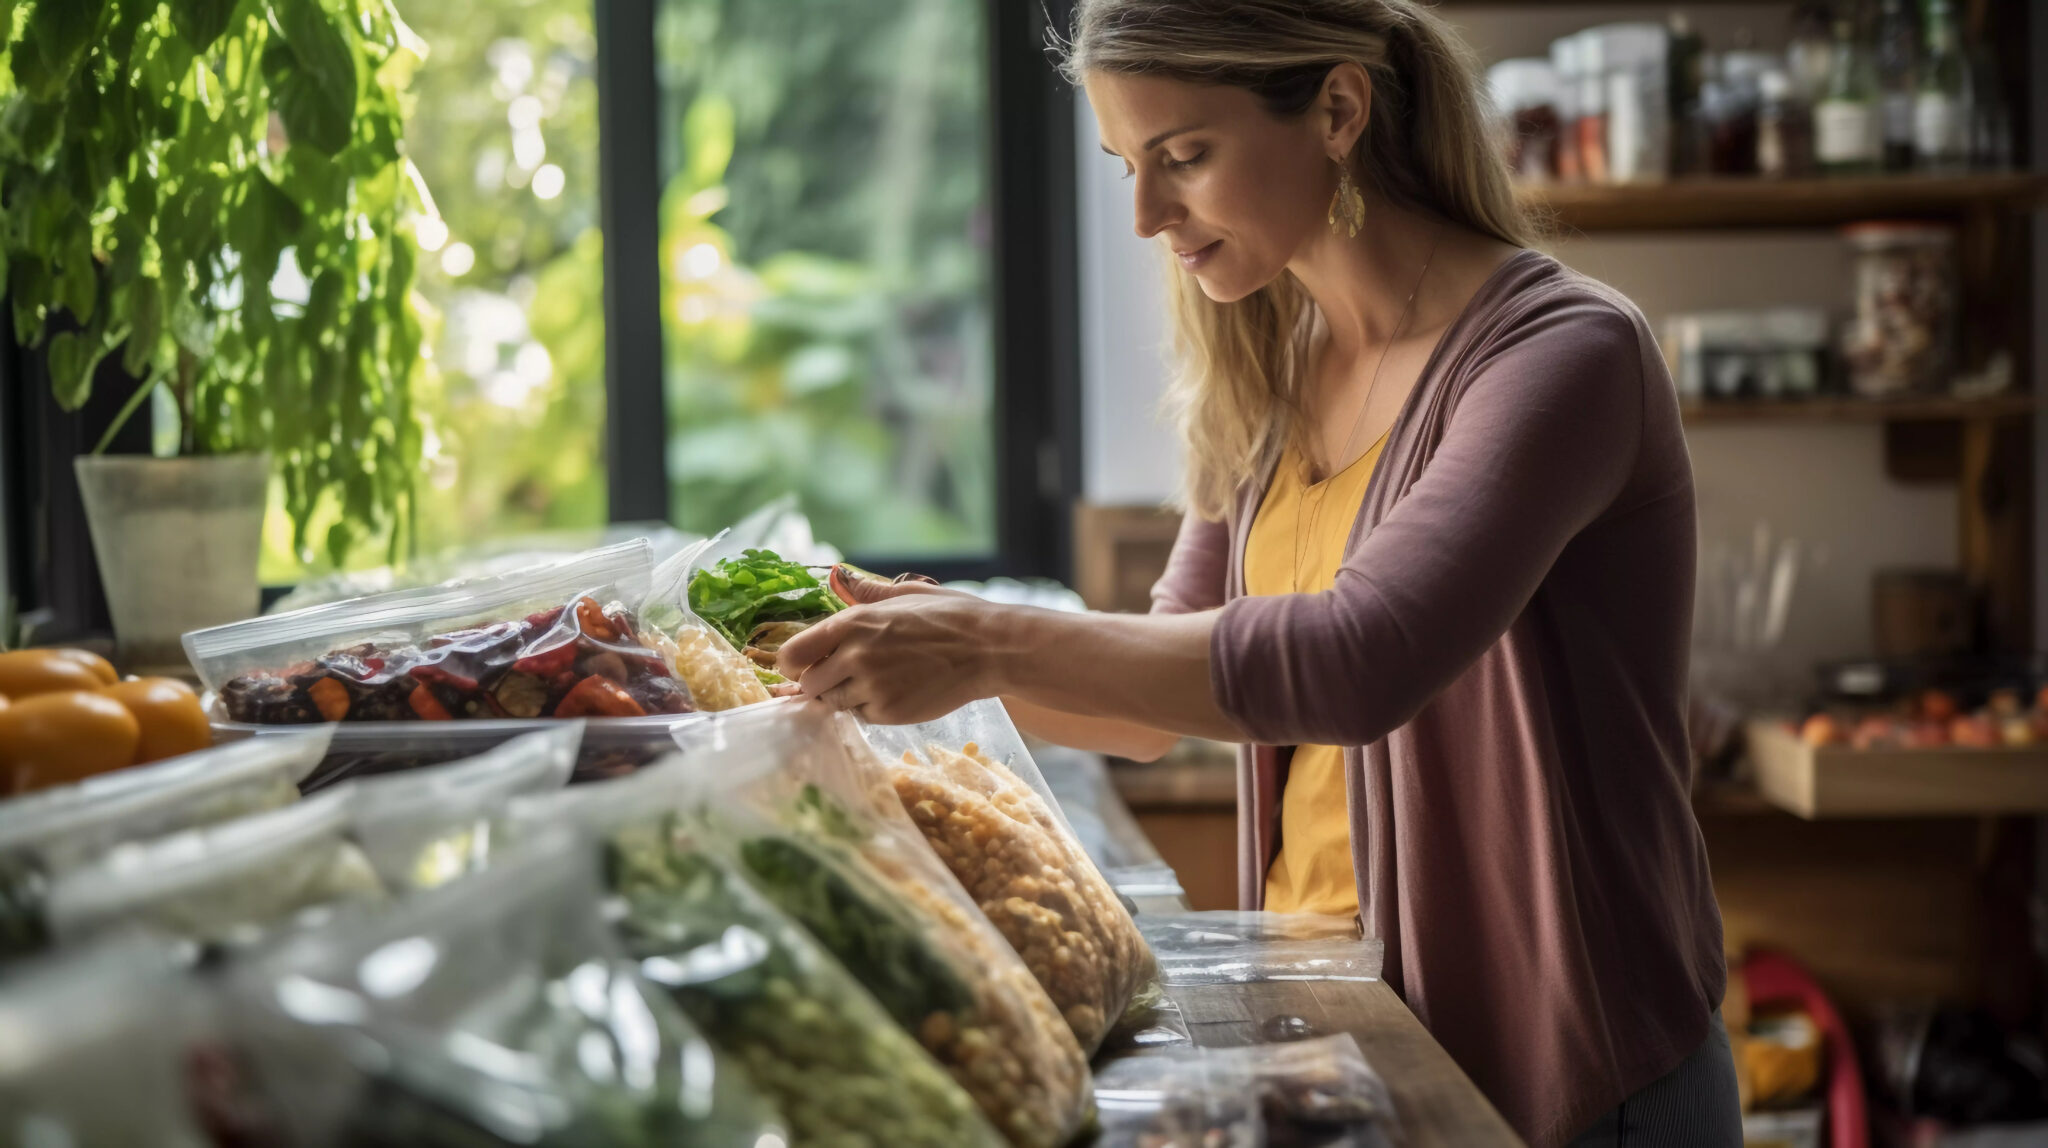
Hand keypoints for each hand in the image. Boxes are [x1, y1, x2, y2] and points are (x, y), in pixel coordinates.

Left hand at [775, 567, 1013, 724]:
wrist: (989, 649)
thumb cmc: (951, 617)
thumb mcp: (906, 594)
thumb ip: (866, 592)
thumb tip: (838, 576)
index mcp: (853, 623)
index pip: (793, 654)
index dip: (792, 664)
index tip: (801, 665)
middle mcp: (855, 656)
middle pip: (807, 684)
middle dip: (818, 682)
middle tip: (840, 676)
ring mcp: (871, 688)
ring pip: (832, 703)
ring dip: (843, 696)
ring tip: (873, 680)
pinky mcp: (889, 712)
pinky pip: (861, 715)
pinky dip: (868, 708)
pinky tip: (893, 691)